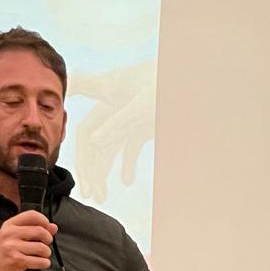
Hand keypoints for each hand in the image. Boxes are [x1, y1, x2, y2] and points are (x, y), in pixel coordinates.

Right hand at [0, 211, 57, 270]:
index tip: (47, 228)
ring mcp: (12, 247)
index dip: (44, 221)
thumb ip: (33, 230)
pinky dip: (44, 263)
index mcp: (9, 225)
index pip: (32, 215)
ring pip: (42, 248)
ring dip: (46, 254)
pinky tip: (40, 263)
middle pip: (40, 231)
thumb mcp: (13, 237)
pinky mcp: (17, 261)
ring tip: (41, 256)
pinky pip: (40, 261)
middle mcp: (10, 234)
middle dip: (48, 239)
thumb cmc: (3, 254)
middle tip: (45, 244)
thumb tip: (53, 227)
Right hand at [70, 63, 156, 203]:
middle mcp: (113, 110)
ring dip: (104, 172)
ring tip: (102, 194)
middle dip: (91, 170)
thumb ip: (119, 122)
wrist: (188, 75)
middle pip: (95, 146)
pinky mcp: (142, 125)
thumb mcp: (142, 103)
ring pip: (110, 150)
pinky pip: (128, 148)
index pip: (84, 132)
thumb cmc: (165, 84)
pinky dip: (126, 164)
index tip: (83, 178)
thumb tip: (96, 141)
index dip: (81, 155)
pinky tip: (126, 180)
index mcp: (106, 100)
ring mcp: (128, 119)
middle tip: (93, 193)